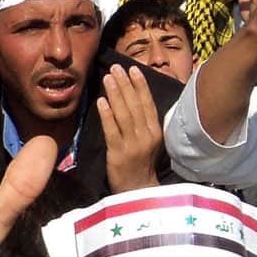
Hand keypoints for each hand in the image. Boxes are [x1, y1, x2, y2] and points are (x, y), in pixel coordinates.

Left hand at [98, 65, 164, 191]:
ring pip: (123, 114)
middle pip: (135, 105)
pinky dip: (106, 115)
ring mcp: (132, 145)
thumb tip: (134, 97)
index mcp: (155, 132)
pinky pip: (112, 130)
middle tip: (116, 67)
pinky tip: (101, 102)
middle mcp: (146, 136)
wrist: (138, 190)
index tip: (132, 69)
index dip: (140, 85)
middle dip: (125, 84)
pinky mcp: (118, 153)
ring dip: (115, 94)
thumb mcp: (150, 141)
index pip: (148, 104)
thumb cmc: (142, 163)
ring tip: (108, 78)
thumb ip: (144, 122)